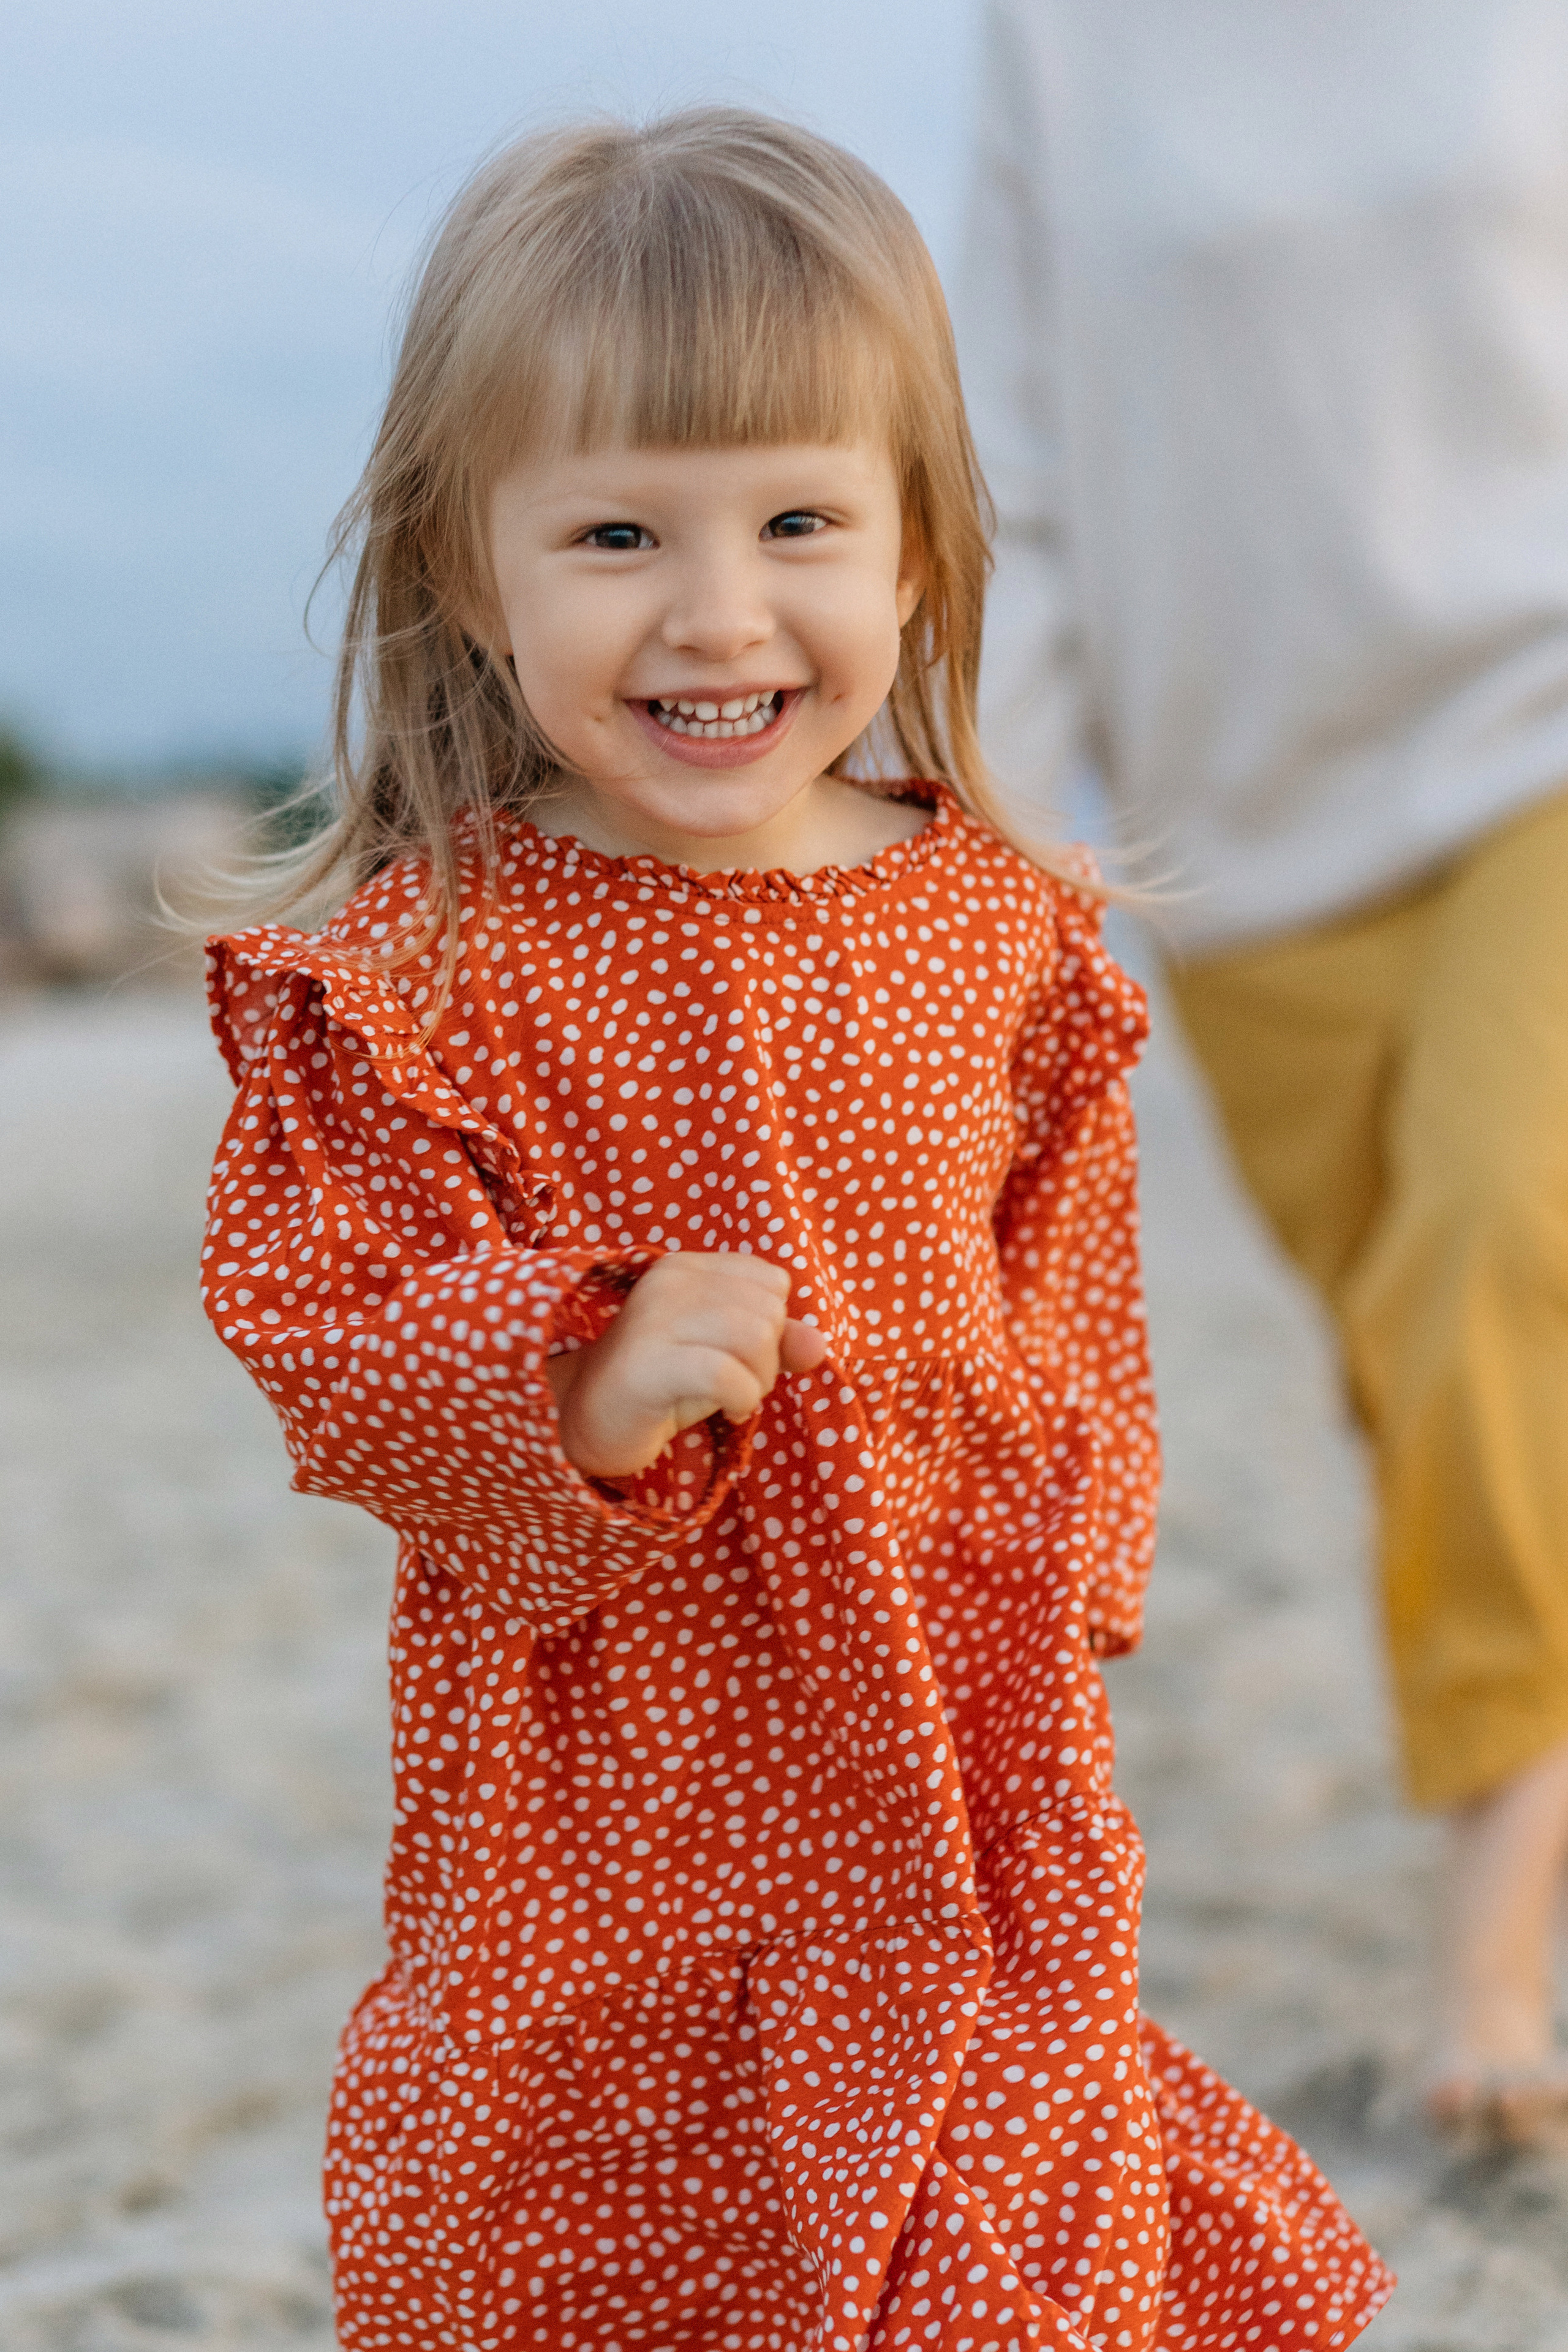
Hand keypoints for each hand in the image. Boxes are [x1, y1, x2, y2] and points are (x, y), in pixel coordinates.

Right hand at [545, 1252, 827, 1478]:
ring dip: (757, 1382)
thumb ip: (777, 1342)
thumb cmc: (664, 1385)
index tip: (736, 1355)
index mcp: (686, 1266)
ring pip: (755, 1338)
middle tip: (730, 1384)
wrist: (587, 1423)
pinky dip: (742, 1400)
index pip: (773, 1282)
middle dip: (767, 1360)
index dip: (773, 1326)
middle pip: (768, 1312)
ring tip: (727, 1398)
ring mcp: (653, 1319)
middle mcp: (668, 1281)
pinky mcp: (647, 1363)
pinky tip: (724, 1412)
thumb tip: (819, 1343)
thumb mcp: (728, 1354)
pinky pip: (729, 1375)